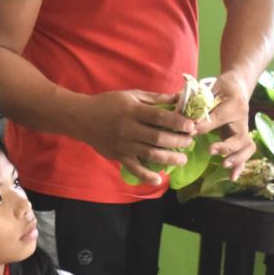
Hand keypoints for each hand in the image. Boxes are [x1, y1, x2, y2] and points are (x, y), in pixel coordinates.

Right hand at [76, 90, 195, 184]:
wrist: (82, 118)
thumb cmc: (109, 104)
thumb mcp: (131, 95)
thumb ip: (155, 98)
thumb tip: (178, 97)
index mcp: (133, 111)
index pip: (159, 117)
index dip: (176, 122)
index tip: (191, 126)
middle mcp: (129, 129)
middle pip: (157, 137)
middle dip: (177, 141)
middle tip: (189, 142)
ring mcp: (124, 144)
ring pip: (150, 153)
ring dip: (168, 158)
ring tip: (182, 160)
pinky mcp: (119, 156)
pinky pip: (134, 168)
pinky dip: (146, 176)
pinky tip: (158, 179)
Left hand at [192, 72, 256, 178]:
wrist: (237, 86)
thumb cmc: (220, 87)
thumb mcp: (210, 88)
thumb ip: (197, 102)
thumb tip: (178, 115)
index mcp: (234, 104)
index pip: (217, 119)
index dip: (203, 126)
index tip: (190, 131)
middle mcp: (243, 118)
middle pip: (239, 137)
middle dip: (226, 146)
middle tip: (211, 151)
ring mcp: (244, 129)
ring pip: (246, 147)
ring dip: (236, 158)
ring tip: (224, 165)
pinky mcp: (243, 137)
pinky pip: (245, 152)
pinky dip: (240, 165)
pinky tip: (232, 177)